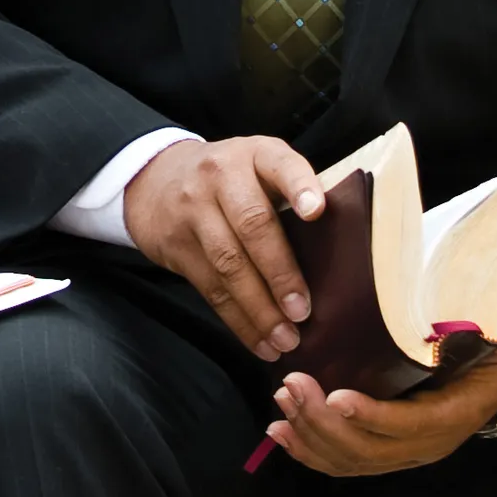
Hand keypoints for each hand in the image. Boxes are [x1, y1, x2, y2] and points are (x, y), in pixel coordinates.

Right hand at [125, 135, 327, 358]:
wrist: (155, 178)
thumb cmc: (230, 178)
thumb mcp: (258, 166)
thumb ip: (290, 194)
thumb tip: (341, 250)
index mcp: (255, 154)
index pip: (280, 164)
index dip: (300, 186)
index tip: (317, 211)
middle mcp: (221, 176)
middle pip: (252, 224)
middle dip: (280, 272)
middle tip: (302, 310)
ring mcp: (193, 211)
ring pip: (228, 264)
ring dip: (260, 309)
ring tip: (287, 339)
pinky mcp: (175, 246)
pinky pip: (210, 289)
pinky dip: (238, 321)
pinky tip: (261, 342)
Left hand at [258, 329, 496, 477]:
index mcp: (453, 416)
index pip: (408, 425)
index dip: (371, 416)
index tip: (335, 396)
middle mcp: (427, 445)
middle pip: (367, 450)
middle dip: (322, 422)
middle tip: (291, 386)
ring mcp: (405, 453)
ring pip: (349, 460)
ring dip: (309, 435)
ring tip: (281, 402)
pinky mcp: (387, 450)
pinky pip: (344, 461)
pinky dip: (309, 451)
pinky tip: (281, 433)